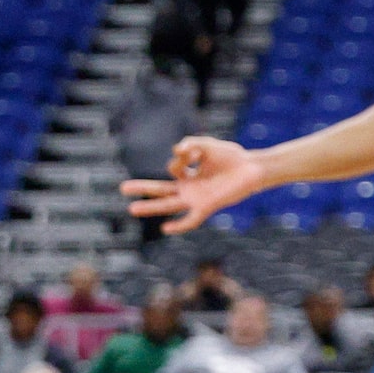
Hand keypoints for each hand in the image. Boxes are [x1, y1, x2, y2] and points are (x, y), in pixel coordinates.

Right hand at [122, 135, 266, 234]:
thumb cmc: (230, 156)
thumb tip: (177, 149)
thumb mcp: (209, 146)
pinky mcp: (206, 206)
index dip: (181, 157)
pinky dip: (179, 225)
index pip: (173, 167)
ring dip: (151, 207)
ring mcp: (195, 198)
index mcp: (188, 174)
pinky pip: (190, 220)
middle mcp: (188, 188)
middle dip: (142, 188)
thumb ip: (192, 144)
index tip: (194, 151)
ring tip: (132, 208)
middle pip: (161, 190)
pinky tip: (166, 228)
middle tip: (122, 188)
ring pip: (169, 205)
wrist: (252, 168)